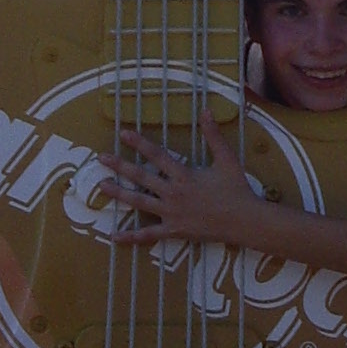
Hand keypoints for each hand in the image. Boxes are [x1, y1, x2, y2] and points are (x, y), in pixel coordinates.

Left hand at [105, 122, 269, 251]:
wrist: (245, 221)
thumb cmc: (236, 189)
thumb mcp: (227, 159)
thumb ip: (213, 135)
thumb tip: (206, 110)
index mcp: (184, 176)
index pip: (157, 156)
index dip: (139, 143)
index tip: (123, 134)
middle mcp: (173, 194)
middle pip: (141, 177)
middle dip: (120, 166)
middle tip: (101, 158)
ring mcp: (171, 214)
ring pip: (139, 202)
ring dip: (119, 194)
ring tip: (101, 187)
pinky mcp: (174, 231)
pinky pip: (149, 235)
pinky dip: (132, 237)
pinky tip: (115, 237)